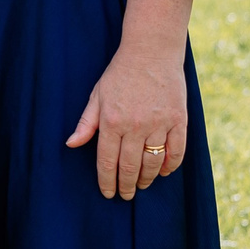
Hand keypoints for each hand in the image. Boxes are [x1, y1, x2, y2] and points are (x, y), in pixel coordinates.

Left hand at [66, 40, 185, 199]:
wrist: (151, 52)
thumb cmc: (120, 74)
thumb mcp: (96, 96)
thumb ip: (86, 123)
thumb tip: (70, 145)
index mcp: (112, 121)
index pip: (107, 161)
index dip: (107, 181)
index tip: (108, 193)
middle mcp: (135, 125)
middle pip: (130, 166)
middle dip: (127, 186)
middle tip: (126, 195)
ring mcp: (159, 123)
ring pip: (153, 162)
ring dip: (147, 179)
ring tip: (142, 185)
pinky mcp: (179, 120)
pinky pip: (177, 151)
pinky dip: (170, 166)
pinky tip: (163, 173)